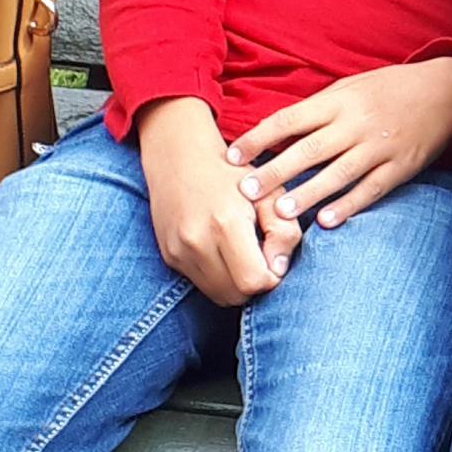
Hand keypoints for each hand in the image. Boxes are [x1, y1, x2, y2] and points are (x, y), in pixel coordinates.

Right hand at [139, 98, 301, 304]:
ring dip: (237, 285)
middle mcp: (196, 242)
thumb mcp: (270, 192)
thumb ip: (283, 231)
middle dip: (256, 284)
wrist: (180, 156)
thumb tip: (278, 269)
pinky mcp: (168, 256)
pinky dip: (219, 278)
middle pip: (236, 295)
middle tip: (264, 258)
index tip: (276, 258)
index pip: (254, 281)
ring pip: (217, 295)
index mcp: (226, 223)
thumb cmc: (233, 172)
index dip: (272, 277)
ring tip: (246, 255)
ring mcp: (178, 251)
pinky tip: (226, 253)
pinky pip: (201, 284)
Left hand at [226, 55, 451, 227]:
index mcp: (340, 101)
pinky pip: (372, 189)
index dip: (259, 137)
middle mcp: (358, 123)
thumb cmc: (389, 89)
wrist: (446, 90)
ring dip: (308, 194)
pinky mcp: (401, 167)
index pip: (290, 119)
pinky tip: (327, 221)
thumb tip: (274, 134)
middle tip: (245, 191)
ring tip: (280, 212)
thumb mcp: (351, 88)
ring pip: (338, 173)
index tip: (231, 155)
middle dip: (275, 171)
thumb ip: (317, 110)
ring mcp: (381, 146)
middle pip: (309, 149)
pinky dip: (349, 205)